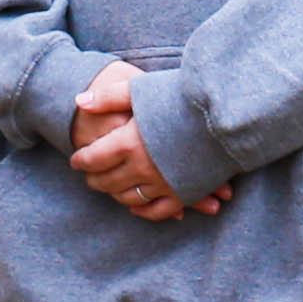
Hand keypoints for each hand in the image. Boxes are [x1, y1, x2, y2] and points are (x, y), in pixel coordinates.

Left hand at [70, 60, 230, 222]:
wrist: (227, 113)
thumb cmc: (182, 96)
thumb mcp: (141, 89)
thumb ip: (108, 98)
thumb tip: (78, 103)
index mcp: (127, 142)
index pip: (93, 159)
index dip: (81, 160)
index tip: (76, 160)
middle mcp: (141, 167)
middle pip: (107, 181)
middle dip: (94, 179)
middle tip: (89, 176)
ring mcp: (163, 183)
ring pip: (129, 198)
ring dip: (115, 194)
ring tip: (111, 188)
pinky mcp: (183, 193)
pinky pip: (157, 211)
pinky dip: (143, 212)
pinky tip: (137, 207)